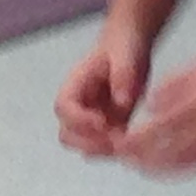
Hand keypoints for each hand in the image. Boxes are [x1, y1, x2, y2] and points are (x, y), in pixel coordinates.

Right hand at [56, 28, 148, 158]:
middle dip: (87, 143)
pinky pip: (105, 146)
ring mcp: (92, 117)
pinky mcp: (110, 125)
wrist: (130, 45)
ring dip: (101, 150)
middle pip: (67, 133)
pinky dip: (115, 150)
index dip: (79, 120)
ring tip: (124, 143)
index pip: (63, 107)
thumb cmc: (123, 46)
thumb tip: (122, 102)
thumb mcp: (125, 55)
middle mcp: (79, 104)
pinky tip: (132, 143)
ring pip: (82, 145)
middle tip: (113, 140)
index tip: (103, 122)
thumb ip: (123, 75)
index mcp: (75, 84)